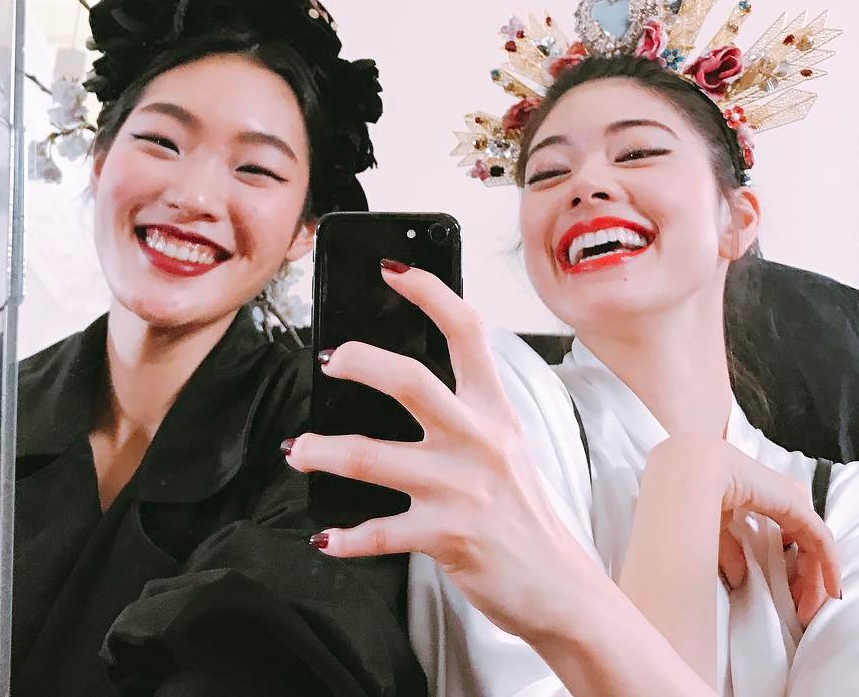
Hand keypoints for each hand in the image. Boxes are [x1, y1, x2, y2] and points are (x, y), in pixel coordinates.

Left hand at [283, 261, 592, 640]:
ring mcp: (460, 488)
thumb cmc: (525, 511)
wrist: (562, 587)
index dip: (429, 293)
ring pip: (372, 456)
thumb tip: (404, 381)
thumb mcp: (506, 446)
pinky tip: (325, 536)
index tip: (392, 270)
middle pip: (410, 380)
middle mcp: (478, 440)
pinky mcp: (446, 536)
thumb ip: (465, 413)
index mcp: (493, 410)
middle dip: (359, 361)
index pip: (466, 331)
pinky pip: (380, 532)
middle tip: (328, 359)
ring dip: (323, 451)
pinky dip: (345, 536)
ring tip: (296, 449)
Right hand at [649, 435, 841, 626]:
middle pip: (807, 541)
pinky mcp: (797, 505)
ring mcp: (790, 498)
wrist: (698, 470)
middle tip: (801, 608)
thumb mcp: (715, 528)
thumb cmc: (699, 490)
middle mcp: (780, 494)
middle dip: (806, 577)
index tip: (789, 593)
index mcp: (761, 494)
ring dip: (817, 577)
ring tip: (812, 606)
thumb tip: (738, 577)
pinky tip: (829, 588)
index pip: (789, 533)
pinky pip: (822, 539)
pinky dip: (828, 565)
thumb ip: (730, 551)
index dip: (792, 563)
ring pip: (817, 543)